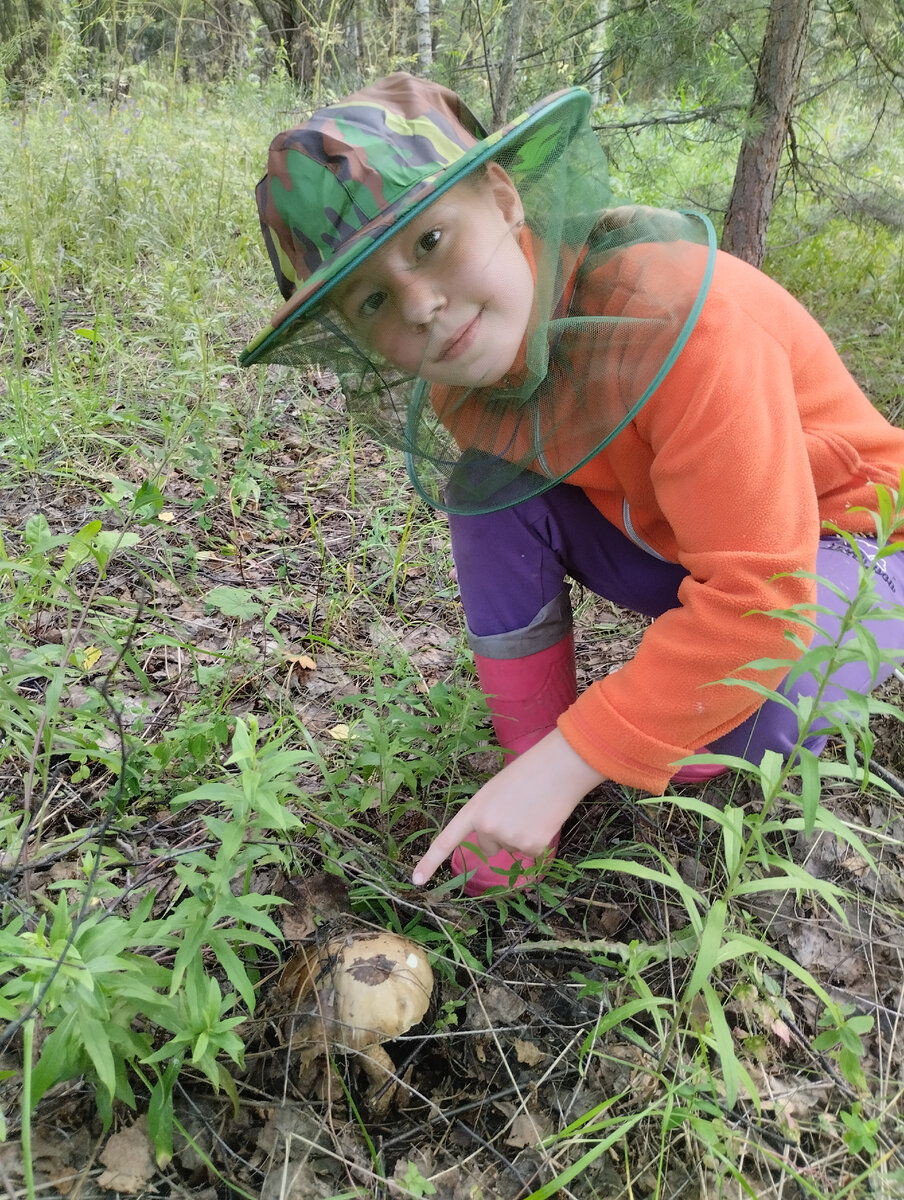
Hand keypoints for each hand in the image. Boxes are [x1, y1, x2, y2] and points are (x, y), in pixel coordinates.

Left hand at [412, 729, 605, 885]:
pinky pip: (530, 853)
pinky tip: (543, 820)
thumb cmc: (526, 774)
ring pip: (511, 848)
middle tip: (518, 808)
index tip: (416, 880)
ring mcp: (509, 839)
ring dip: (521, 835)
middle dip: (500, 833)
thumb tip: (495, 840)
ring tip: (532, 809)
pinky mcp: (531, 847)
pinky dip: (537, 840)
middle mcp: (487, 828)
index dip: (430, 862)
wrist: (557, 769)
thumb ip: (486, 815)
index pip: (447, 840)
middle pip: (488, 846)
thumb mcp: (495, 791)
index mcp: (474, 810)